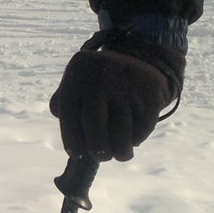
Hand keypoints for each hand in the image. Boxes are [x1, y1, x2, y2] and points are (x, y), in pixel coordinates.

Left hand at [49, 32, 179, 160]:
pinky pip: (142, 126)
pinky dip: (137, 138)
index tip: (77, 155)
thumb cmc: (101, 79)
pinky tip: (133, 140)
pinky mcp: (150, 92)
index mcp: (77, 74)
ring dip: (120, 150)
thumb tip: (65, 129)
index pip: (68, 115)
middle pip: (94, 125)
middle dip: (97, 148)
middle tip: (101, 157)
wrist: (142, 55)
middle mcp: (101, 77)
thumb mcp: (78, 81)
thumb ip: (63, 102)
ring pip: (121, 130)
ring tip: (120, 155)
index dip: (72, 140)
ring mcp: (127, 84)